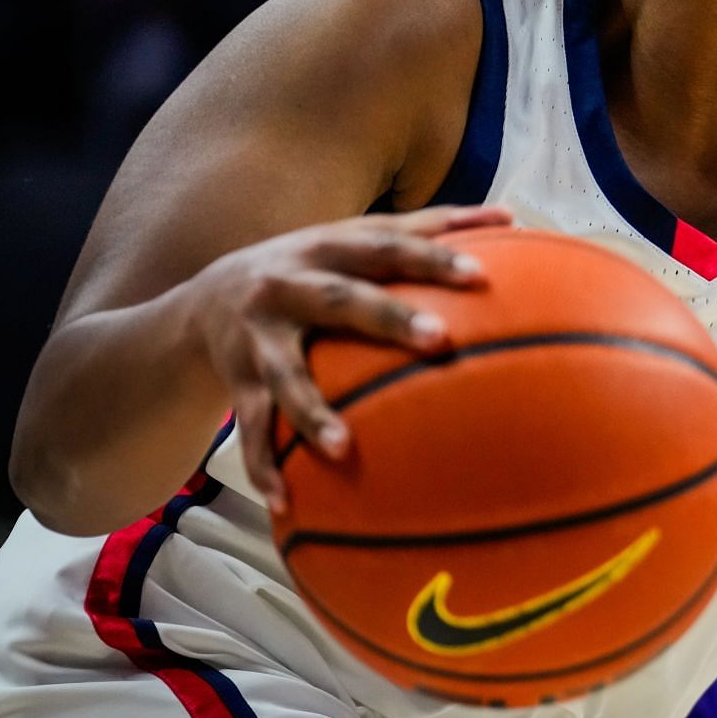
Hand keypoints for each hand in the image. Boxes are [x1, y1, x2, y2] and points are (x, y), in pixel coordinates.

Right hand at [186, 204, 511, 510]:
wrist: (204, 301)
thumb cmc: (311, 269)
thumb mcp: (356, 239)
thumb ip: (429, 227)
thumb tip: (512, 216)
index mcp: (327, 248)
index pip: (386, 245)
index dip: (430, 256)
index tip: (479, 275)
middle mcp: (287, 285)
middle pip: (340, 301)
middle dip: (387, 318)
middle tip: (438, 339)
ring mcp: (257, 336)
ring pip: (285, 376)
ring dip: (311, 413)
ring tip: (343, 448)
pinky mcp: (236, 380)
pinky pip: (251, 428)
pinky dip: (263, 466)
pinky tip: (284, 501)